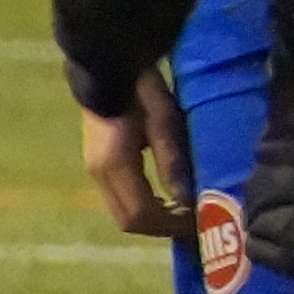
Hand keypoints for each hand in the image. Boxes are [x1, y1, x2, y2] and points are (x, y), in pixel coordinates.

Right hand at [81, 61, 196, 238]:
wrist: (109, 66)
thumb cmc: (141, 90)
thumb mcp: (164, 121)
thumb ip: (173, 161)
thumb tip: (187, 200)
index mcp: (114, 165)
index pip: (140, 214)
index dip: (170, 225)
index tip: (198, 223)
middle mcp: (98, 174)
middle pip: (128, 220)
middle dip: (162, 227)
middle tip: (193, 223)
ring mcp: (95, 170)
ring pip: (122, 212)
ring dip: (153, 218)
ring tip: (184, 212)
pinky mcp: (99, 165)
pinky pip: (121, 199)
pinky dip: (144, 206)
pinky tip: (166, 198)